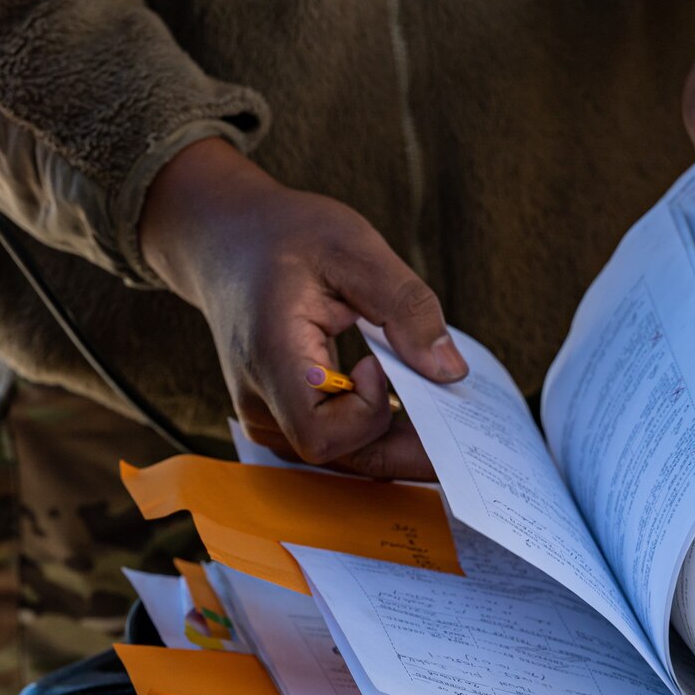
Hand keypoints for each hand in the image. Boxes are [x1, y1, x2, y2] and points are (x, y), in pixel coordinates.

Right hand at [138, 139, 466, 476]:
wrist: (229, 239)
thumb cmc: (287, 237)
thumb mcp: (356, 250)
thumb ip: (407, 308)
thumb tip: (451, 372)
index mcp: (270, 357)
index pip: (321, 431)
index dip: (365, 413)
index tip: (382, 363)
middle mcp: (260, 399)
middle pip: (341, 455)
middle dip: (406, 447)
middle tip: (465, 428)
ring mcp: (267, 413)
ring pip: (342, 457)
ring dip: (395, 443)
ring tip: (444, 416)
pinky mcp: (281, 414)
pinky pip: (336, 442)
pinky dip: (377, 432)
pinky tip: (413, 410)